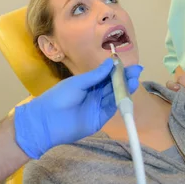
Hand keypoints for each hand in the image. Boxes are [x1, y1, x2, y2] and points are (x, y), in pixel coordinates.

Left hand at [14, 58, 143, 158]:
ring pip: (114, 97)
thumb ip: (96, 75)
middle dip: (125, 78)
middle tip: (137, 71)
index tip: (130, 65)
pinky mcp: (99, 119)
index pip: (106, 76)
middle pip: (113, 86)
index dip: (118, 71)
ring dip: (125, 89)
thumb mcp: (78, 82)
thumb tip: (111, 63)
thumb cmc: (59, 97)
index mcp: (88, 84)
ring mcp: (97, 107)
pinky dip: (120, 102)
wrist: (47, 120)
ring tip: (135, 80)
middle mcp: (94, 95)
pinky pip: (111, 109)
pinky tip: (126, 93)